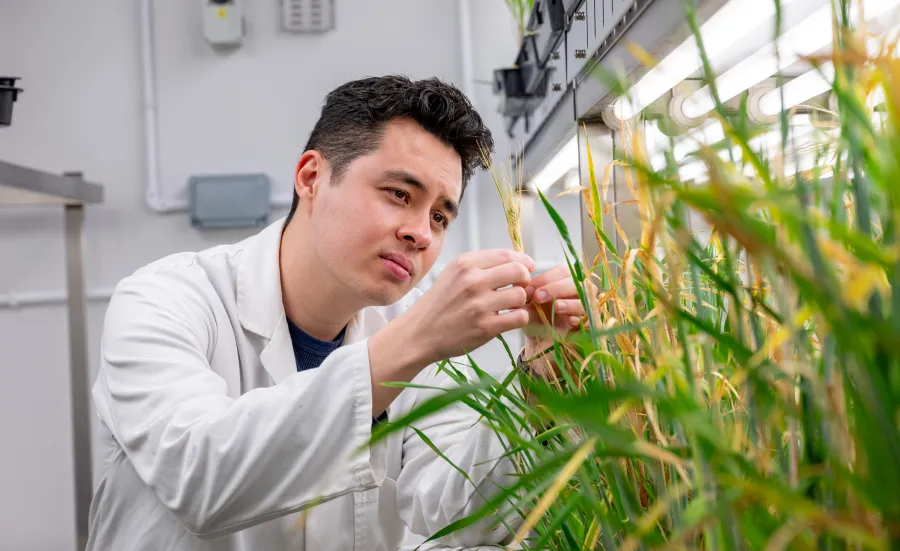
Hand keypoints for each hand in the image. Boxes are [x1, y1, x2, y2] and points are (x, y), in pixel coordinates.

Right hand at [368, 249, 535, 412]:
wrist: (419, 334)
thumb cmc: (439, 304)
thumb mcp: (453, 274)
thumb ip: (481, 266)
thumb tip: (517, 261)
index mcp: (464, 264)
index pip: (506, 255)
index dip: (523, 261)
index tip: (528, 267)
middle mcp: (472, 281)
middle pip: (518, 271)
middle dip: (525, 279)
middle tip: (521, 287)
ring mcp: (479, 305)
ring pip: (521, 295)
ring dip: (521, 301)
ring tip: (511, 306)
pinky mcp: (485, 327)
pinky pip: (519, 317)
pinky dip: (519, 318)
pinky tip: (509, 319)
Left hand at [521, 265, 588, 361]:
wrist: (542, 342)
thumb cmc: (536, 317)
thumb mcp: (526, 305)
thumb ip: (523, 295)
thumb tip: (517, 284)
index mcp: (566, 279)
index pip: (562, 271)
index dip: (546, 278)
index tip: (529, 288)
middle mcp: (581, 289)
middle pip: (577, 282)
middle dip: (557, 288)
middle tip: (538, 297)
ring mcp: (589, 306)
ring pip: (586, 299)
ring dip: (571, 302)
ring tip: (556, 307)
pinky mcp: (592, 323)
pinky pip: (592, 318)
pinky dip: (582, 318)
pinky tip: (570, 321)